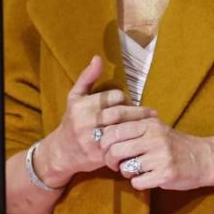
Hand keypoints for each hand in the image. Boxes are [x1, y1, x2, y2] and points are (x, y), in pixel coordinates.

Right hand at [38, 56, 155, 186]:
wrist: (61, 152)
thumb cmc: (72, 120)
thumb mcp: (75, 97)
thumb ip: (87, 77)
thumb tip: (97, 58)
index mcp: (82, 105)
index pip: (115, 97)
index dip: (127, 99)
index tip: (133, 103)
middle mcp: (86, 122)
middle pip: (120, 113)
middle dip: (138, 113)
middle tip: (152, 113)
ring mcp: (92, 140)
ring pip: (122, 129)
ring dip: (138, 127)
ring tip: (151, 125)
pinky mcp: (99, 155)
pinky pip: (120, 146)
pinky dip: (133, 142)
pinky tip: (141, 140)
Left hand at [99, 116, 213, 190]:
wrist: (203, 158)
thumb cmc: (174, 144)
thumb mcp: (156, 127)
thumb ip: (132, 127)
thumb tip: (101, 131)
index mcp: (149, 123)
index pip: (114, 128)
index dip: (103, 140)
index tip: (105, 147)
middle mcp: (155, 137)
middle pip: (115, 149)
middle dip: (109, 159)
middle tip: (114, 163)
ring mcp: (160, 156)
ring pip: (125, 167)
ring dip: (125, 172)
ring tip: (136, 169)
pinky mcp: (165, 174)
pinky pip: (137, 182)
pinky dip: (138, 183)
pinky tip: (147, 177)